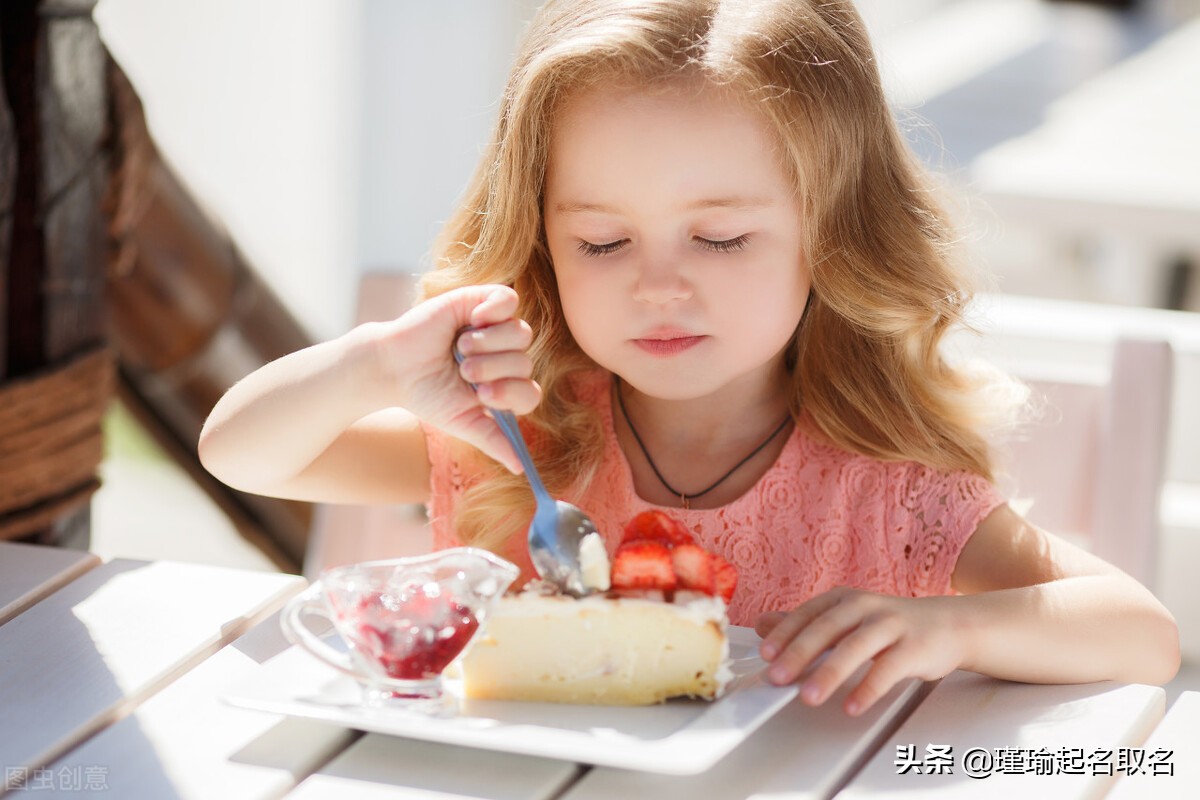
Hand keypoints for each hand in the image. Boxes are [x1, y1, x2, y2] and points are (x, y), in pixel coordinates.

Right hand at [379, 284, 539, 473]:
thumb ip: (493, 440)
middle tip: (463, 370)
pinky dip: (494, 311)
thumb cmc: (426, 395)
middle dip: (492, 370)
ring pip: (521, 333)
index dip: (511, 393)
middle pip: (525, 362)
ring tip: (461, 348)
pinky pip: (508, 298)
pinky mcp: (479, 301)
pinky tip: (473, 321)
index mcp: (503, 384)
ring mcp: (493, 328)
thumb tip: (520, 469)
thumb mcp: (462, 422)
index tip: (481, 396)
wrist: (393, 369)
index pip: (530, 392)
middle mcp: (503, 356)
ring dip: (489, 345)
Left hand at [755, 587, 964, 715]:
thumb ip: (806, 624)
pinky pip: (889, 669)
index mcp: (845, 599)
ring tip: (809, 696)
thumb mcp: (846, 618)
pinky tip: (852, 706)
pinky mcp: (915, 647)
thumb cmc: (892, 625)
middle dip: (799, 654)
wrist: (950, 624)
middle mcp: (866, 607)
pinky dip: (869, 688)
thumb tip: (763, 624)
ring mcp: (892, 625)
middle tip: (777, 678)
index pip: (808, 614)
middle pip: (827, 628)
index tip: (765, 655)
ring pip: (856, 647)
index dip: (785, 634)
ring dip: (830, 673)